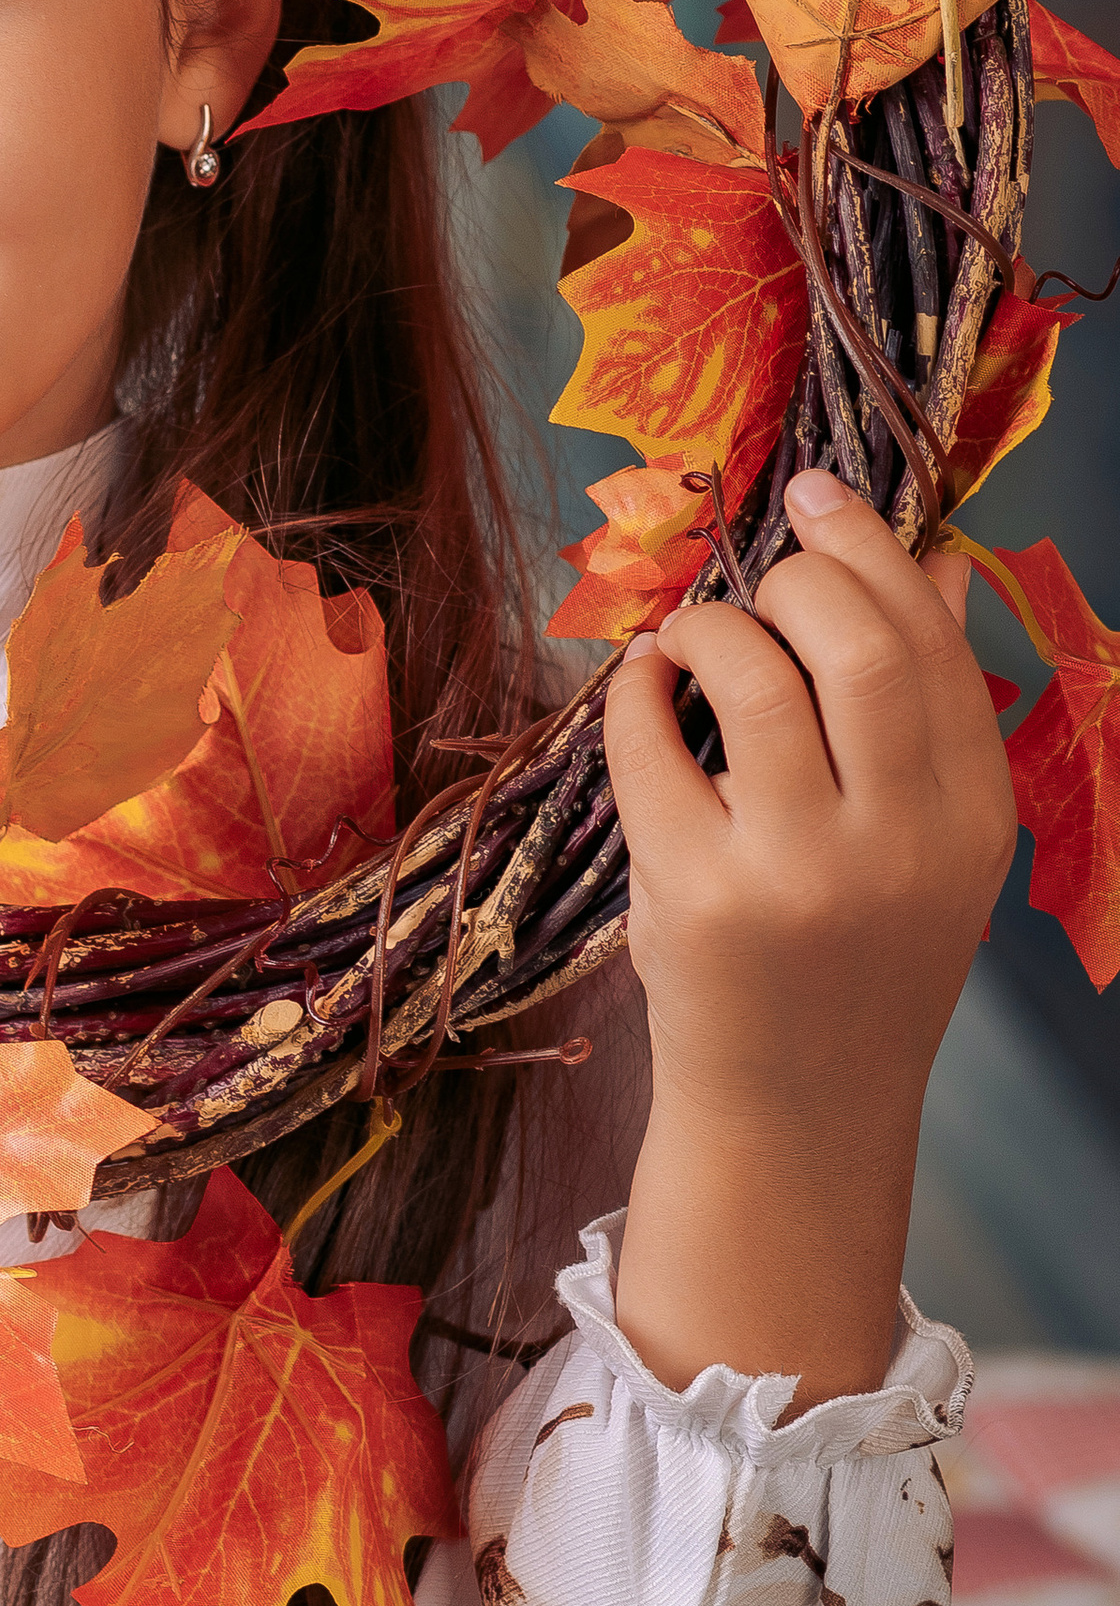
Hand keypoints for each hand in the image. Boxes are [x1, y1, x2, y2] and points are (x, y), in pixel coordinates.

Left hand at [601, 469, 1015, 1404]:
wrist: (799, 1108)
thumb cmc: (858, 952)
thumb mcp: (930, 839)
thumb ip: (932, 706)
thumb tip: (931, 560)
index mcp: (970, 817)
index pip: (932, 643)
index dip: (872, 551)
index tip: (819, 497)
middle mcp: (896, 842)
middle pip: (858, 646)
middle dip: (798, 575)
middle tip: (761, 578)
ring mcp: (794, 871)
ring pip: (752, 679)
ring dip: (709, 624)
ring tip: (694, 636)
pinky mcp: (695, 894)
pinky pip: (649, 743)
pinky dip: (635, 689)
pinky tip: (641, 684)